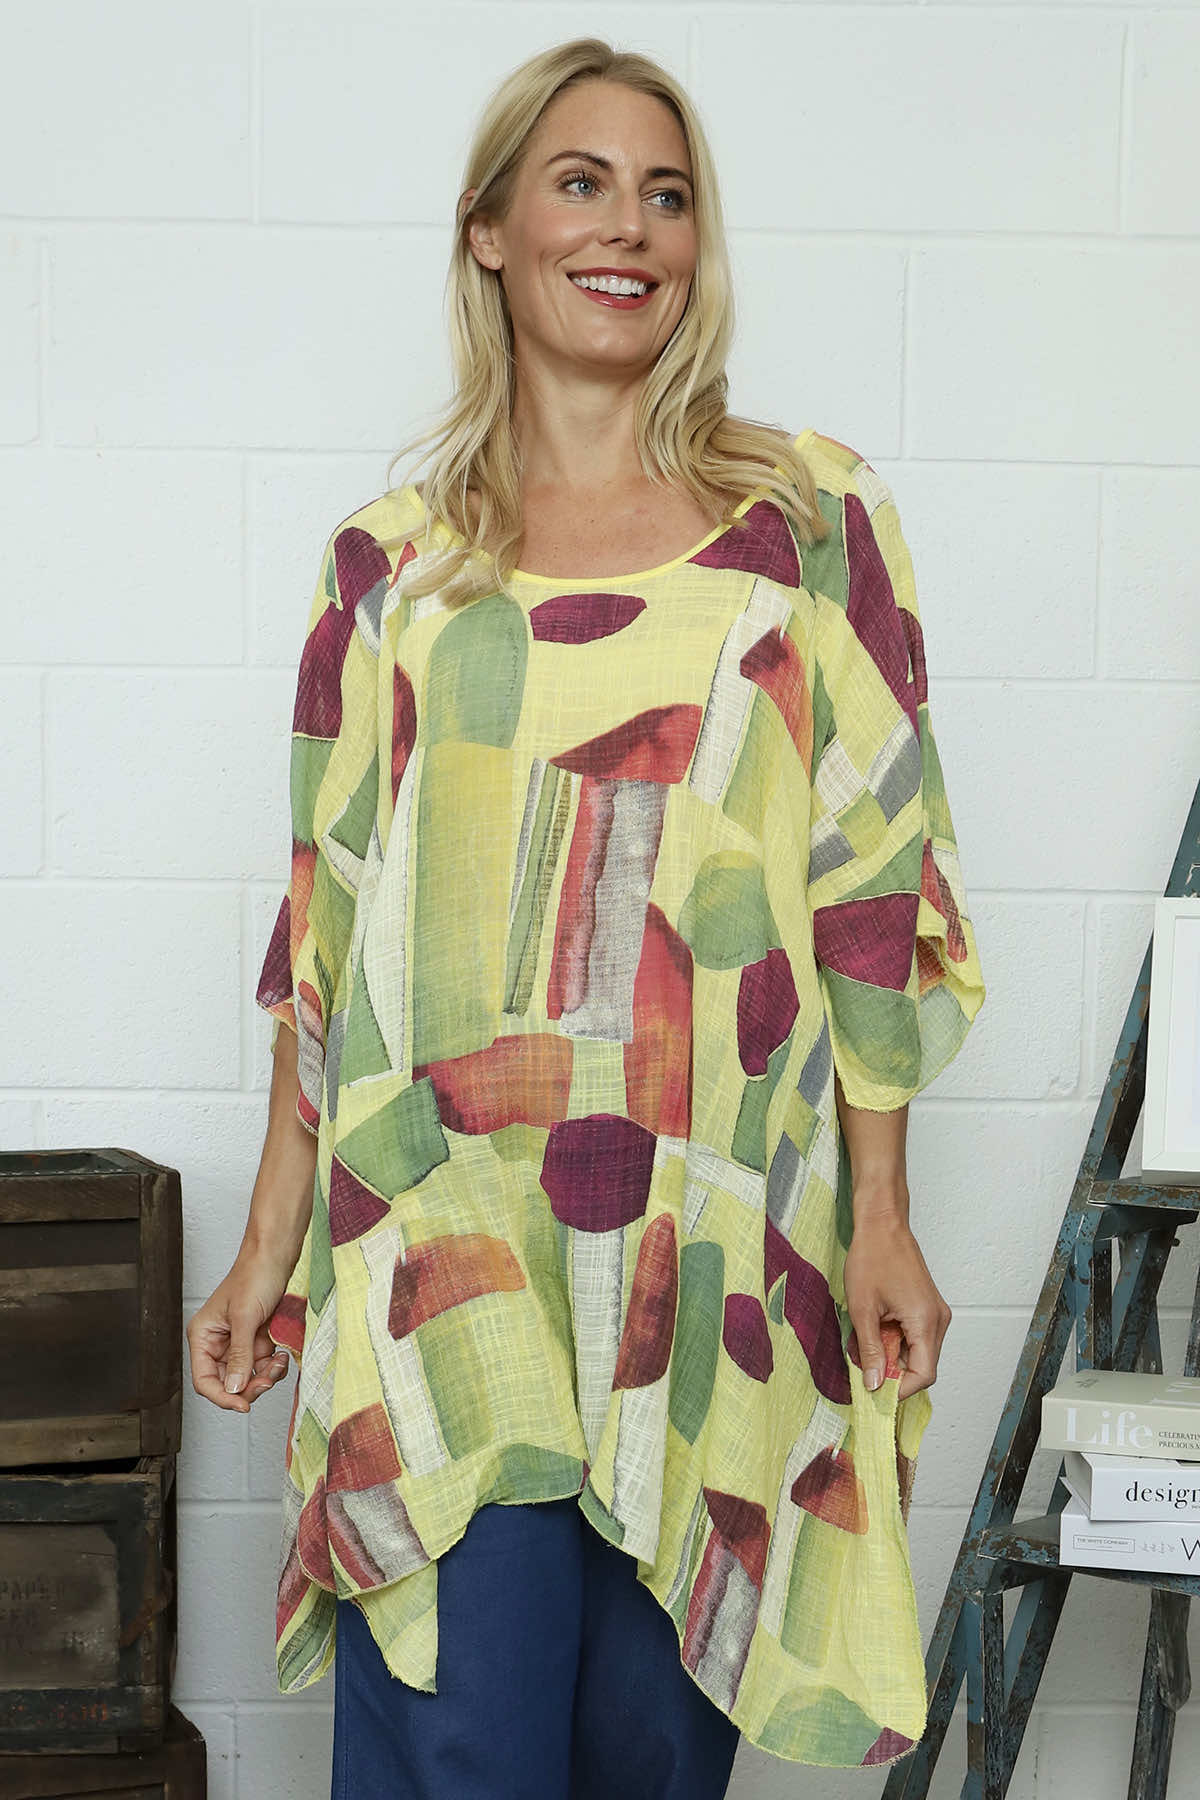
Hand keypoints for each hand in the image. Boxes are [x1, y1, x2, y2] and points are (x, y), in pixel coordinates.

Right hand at [186, 1245, 296, 1414]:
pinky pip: (262, 1365)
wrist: (277, 1255)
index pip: (204, 1380)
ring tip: (279, 1363)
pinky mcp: (257, 1339)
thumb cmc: (255, 1276)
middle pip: (227, 1383)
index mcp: (203, 1336)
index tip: (243, 1405)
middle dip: (248, 1386)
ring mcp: (238, 1341)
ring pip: (247, 1376)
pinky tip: (282, 1355)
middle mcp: (218, 1341)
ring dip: (264, 1376)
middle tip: (267, 1381)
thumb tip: (233, 1390)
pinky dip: (273, 1366)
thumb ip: (239, 1356)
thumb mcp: (245, 1318)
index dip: (222, 1397)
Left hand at [843, 1215, 950, 1403]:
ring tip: (864, 1342)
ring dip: (890, 1355)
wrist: (882, 1225)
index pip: (924, 1375)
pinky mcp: (928, 1307)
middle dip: (891, 1371)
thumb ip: (870, 1350)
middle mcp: (938, 1319)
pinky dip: (894, 1340)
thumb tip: (873, 1384)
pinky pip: (915, 1337)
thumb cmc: (872, 1257)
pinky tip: (873, 1329)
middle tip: (862, 1365)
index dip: (899, 1389)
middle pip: (922, 1366)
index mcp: (926, 1321)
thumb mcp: (863, 1309)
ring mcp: (935, 1313)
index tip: (874, 1391)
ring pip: (917, 1352)